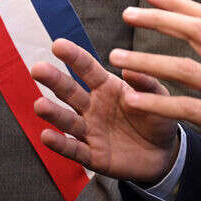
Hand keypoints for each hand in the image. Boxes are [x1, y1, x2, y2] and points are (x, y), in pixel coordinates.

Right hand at [30, 39, 181, 183]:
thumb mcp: (158, 97)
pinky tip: (46, 136)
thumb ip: (146, 83)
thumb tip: (130, 67)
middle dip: (54, 80)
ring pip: (68, 121)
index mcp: (107, 87)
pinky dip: (60, 144)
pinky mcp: (92, 155)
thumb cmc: (158, 118)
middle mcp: (93, 107)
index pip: (87, 69)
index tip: (58, 44)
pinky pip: (74, 149)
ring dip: (53, 113)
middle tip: (37, 68)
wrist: (163, 154)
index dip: (73, 57)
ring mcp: (90, 131)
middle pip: (70, 92)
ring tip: (39, 105)